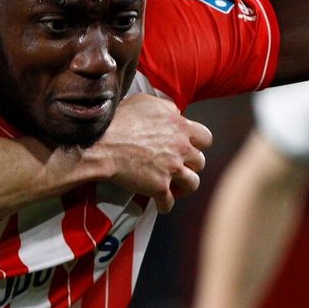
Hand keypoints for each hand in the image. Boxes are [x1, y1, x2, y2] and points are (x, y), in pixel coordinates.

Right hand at [98, 94, 211, 212]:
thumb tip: (176, 112)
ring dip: (184, 186)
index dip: (198, 144)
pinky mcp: (159, 187)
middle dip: (190, 165)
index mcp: (180, 126)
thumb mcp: (145, 102)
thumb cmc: (120, 120)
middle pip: (200, 162)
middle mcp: (181, 148)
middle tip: (178, 167)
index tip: (189, 147)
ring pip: (192, 183)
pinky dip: (164, 205)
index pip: (206, 138)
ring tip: (174, 187)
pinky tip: (159, 204)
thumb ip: (166, 107)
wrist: (102, 144)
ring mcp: (172, 169)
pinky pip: (169, 203)